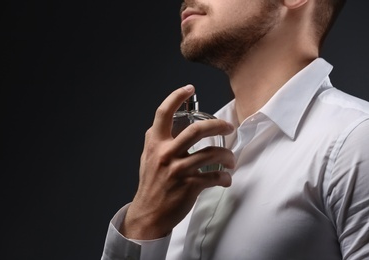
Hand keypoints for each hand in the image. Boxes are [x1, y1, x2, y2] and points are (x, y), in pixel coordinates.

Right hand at [120, 85, 234, 239]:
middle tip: (228, 127)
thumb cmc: (151, 184)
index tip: (189, 88)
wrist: (148, 213)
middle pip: (196, 130)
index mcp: (155, 143)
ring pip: (211, 154)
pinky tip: (226, 178)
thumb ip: (158, 140)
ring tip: (231, 160)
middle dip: (218, 126)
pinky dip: (224, 177)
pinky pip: (214, 177)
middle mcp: (165, 154)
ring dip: (227, 156)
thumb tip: (170, 125)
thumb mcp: (147, 157)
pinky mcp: (188, 186)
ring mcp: (177, 170)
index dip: (176, 96)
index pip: (163, 113)